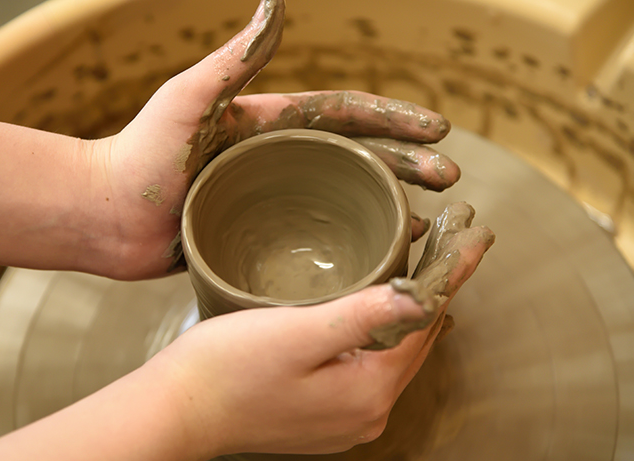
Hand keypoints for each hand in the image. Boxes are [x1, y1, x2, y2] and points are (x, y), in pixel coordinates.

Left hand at [92, 0, 458, 279]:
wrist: (105, 216)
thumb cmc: (139, 154)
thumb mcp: (188, 98)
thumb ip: (234, 58)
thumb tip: (277, 0)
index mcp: (268, 124)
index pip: (344, 115)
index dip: (392, 120)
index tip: (437, 130)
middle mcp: (275, 160)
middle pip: (357, 160)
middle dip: (406, 167)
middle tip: (448, 182)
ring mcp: (269, 201)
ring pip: (343, 205)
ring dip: (387, 210)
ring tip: (426, 225)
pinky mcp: (257, 239)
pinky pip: (314, 243)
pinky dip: (349, 250)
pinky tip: (376, 262)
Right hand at [145, 201, 493, 457]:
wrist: (176, 410)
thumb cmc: (225, 368)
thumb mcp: (296, 333)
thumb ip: (363, 316)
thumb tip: (428, 298)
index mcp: (368, 392)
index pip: (428, 322)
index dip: (453, 272)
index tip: (474, 231)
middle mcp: (366, 413)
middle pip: (418, 340)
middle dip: (437, 288)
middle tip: (455, 239)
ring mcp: (345, 419)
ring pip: (395, 354)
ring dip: (410, 311)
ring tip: (425, 265)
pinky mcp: (323, 414)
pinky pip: (369, 367)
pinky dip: (381, 334)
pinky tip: (376, 310)